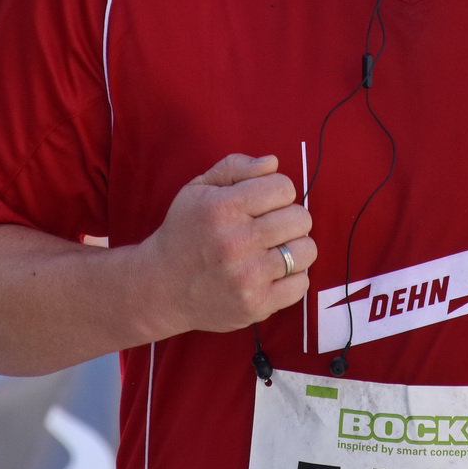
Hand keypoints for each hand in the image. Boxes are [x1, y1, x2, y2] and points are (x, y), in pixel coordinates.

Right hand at [137, 153, 314, 336]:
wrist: (161, 288)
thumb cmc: (184, 232)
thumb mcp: (198, 189)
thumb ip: (235, 168)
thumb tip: (274, 163)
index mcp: (222, 208)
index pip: (284, 187)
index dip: (277, 192)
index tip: (263, 203)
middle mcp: (236, 242)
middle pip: (300, 218)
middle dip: (289, 217)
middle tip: (270, 227)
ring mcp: (247, 277)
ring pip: (306, 250)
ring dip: (294, 247)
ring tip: (274, 249)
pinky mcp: (255, 305)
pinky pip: (300, 284)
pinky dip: (292, 277)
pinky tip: (271, 273)